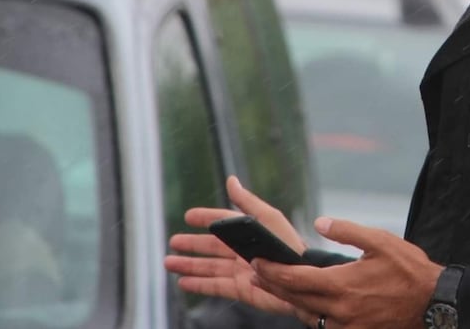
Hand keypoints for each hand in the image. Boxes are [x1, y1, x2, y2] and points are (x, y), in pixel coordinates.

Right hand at [163, 176, 304, 314]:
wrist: (300, 280)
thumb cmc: (288, 246)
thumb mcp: (267, 219)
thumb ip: (247, 202)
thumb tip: (231, 180)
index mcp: (249, 232)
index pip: (223, 223)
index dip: (206, 218)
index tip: (188, 216)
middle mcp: (243, 251)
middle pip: (211, 247)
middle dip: (192, 244)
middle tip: (173, 241)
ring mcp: (240, 271)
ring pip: (208, 267)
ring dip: (188, 265)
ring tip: (169, 263)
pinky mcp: (241, 290)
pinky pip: (215, 286)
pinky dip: (198, 285)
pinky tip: (183, 283)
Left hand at [251, 216, 441, 328]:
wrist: (434, 303)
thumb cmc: (409, 269)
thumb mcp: (380, 241)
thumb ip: (347, 230)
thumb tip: (320, 222)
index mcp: (342, 284)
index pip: (296, 278)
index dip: (272, 270)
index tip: (256, 261)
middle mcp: (340, 309)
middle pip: (295, 298)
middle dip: (272, 284)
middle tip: (254, 273)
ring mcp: (346, 326)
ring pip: (307, 314)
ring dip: (288, 300)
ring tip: (274, 286)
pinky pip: (323, 325)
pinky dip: (310, 313)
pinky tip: (307, 303)